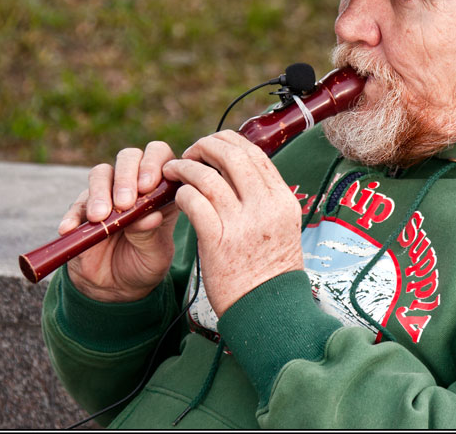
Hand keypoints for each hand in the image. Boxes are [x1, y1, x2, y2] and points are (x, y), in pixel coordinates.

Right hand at [60, 142, 179, 302]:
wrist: (115, 287)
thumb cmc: (144, 264)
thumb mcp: (155, 255)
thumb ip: (152, 234)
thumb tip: (150, 216)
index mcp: (161, 189)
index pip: (160, 156)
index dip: (154, 163)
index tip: (148, 186)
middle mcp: (134, 185)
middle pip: (129, 157)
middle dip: (126, 175)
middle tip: (125, 203)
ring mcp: (107, 194)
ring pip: (100, 173)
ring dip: (100, 192)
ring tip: (100, 217)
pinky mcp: (82, 209)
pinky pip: (76, 205)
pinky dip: (73, 215)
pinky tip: (71, 228)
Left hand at [161, 130, 304, 316]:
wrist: (268, 311)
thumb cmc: (269, 272)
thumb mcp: (282, 229)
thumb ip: (265, 200)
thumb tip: (242, 172)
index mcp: (283, 201)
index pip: (255, 155)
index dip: (229, 142)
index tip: (212, 146)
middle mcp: (266, 207)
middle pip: (232, 156)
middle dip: (206, 146)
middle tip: (190, 152)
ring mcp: (242, 223)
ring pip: (207, 176)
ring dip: (185, 167)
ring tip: (172, 170)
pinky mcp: (218, 241)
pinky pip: (193, 201)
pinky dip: (181, 193)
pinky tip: (176, 197)